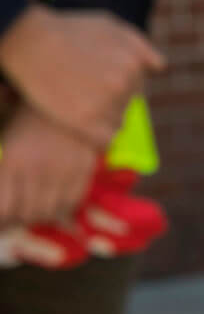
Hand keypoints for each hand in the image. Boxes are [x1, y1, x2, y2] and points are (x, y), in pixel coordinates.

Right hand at [0, 6, 164, 146]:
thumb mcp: (111, 26)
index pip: (139, 88)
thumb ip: (140, 46)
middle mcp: (125, 84)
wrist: (31, 42)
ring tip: (78, 102)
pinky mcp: (86, 122)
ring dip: (102, 118)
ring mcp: (106, 103)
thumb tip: (159, 68)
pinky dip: (98, 138)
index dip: (118, 86)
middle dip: (111, 101)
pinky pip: (106, 140)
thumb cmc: (69, 32)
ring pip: (117, 122)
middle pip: (128, 105)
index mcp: (135, 63)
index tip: (97, 80)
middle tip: (84, 90)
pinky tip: (83, 125)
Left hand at [0, 104, 97, 227]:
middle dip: (19, 221)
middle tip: (16, 218)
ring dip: (42, 216)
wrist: (70, 90)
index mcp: (12, 161)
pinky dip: (65, 208)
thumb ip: (5, 168)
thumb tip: (5, 203)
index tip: (2, 223)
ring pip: (51, 211)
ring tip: (36, 210)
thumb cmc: (29, 111)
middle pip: (27, 214)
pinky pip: (74, 200)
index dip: (2, 223)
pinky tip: (57, 203)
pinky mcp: (85, 168)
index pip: (4, 210)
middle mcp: (38, 170)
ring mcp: (64, 170)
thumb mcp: (6, 135)